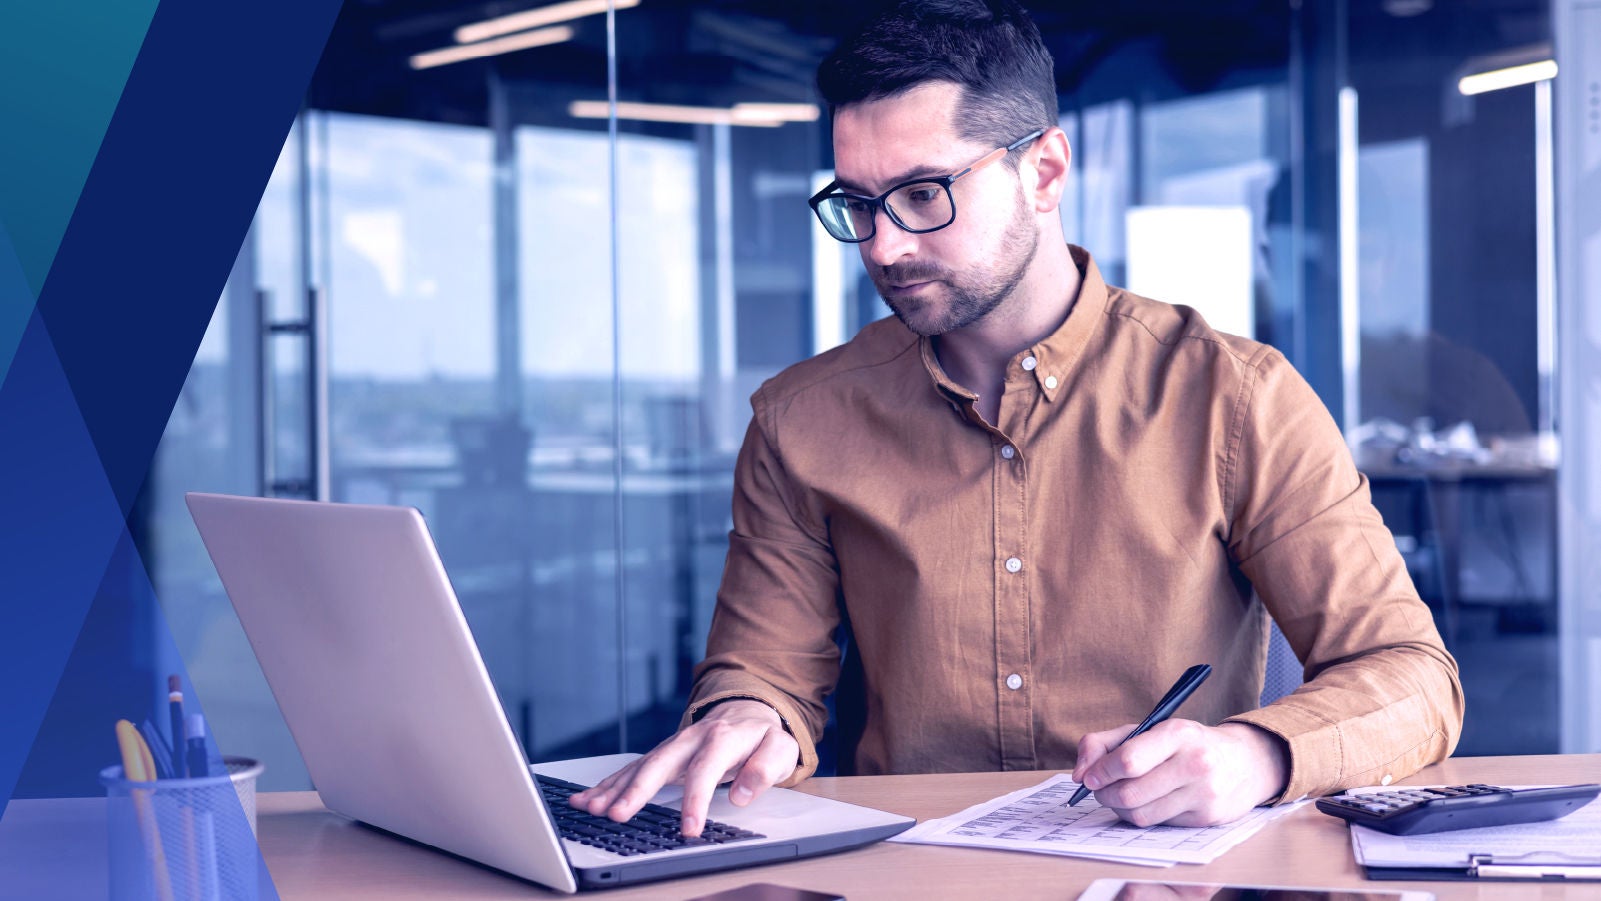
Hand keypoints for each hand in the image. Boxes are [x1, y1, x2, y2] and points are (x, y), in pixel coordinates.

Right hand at [568, 699, 798, 837]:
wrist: (748, 710)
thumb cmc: (763, 736)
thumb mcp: (781, 749)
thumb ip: (765, 769)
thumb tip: (740, 794)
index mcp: (723, 737)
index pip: (705, 770)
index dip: (695, 800)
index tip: (689, 828)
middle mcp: (691, 738)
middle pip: (660, 763)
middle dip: (636, 790)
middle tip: (618, 815)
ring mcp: (673, 745)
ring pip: (639, 766)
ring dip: (613, 788)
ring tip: (591, 808)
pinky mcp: (661, 754)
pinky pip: (631, 769)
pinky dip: (607, 784)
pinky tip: (586, 798)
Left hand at [1071, 720, 1288, 826]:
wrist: (1243, 761)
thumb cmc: (1186, 743)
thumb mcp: (1149, 729)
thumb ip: (1104, 743)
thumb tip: (1080, 773)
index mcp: (1178, 734)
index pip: (1128, 761)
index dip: (1100, 772)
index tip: (1088, 777)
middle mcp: (1195, 764)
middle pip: (1130, 793)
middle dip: (1104, 794)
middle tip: (1098, 789)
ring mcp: (1203, 794)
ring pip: (1140, 814)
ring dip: (1119, 808)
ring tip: (1119, 795)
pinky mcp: (1206, 818)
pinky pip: (1158, 824)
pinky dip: (1143, 815)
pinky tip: (1147, 802)